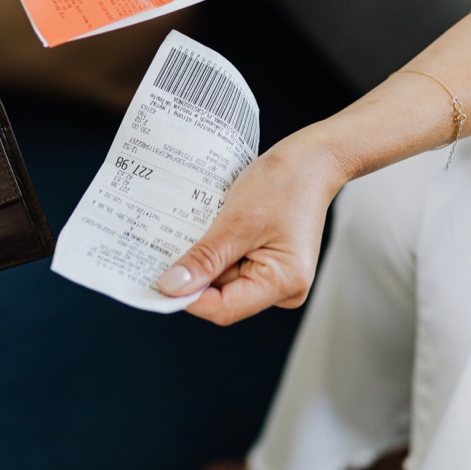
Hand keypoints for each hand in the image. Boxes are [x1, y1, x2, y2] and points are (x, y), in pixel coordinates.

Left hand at [155, 135, 345, 324]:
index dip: (188, 298)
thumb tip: (172, 287)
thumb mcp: (237, 221)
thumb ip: (205, 258)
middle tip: (170, 245)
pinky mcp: (267, 263)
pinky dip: (216, 250)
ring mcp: (275, 276)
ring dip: (205, 258)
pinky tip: (212, 228)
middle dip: (195, 273)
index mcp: (284, 283)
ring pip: (223, 279)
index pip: (224, 308)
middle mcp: (283, 288)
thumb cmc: (285, 183)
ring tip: (200, 227)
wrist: (312, 161)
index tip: (158, 281)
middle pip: (222, 296)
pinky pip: (231, 265)